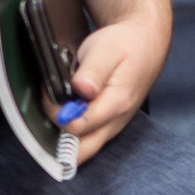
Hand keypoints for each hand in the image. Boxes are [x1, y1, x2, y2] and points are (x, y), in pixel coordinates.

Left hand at [59, 12, 170, 164]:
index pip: (76, 126)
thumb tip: (81, 89)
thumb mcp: (106, 49)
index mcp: (116, 104)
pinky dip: (73, 133)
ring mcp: (113, 125)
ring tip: (59, 107)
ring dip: (65, 135)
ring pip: (84, 148)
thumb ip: (93, 71)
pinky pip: (88, 139)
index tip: (49, 92)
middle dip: (57, 137)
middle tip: (52, 109)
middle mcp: (116, 121)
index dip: (56, 112)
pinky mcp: (109, 124)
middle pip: (81, 152)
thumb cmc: (125, 45)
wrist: (144, 43)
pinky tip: (68, 111)